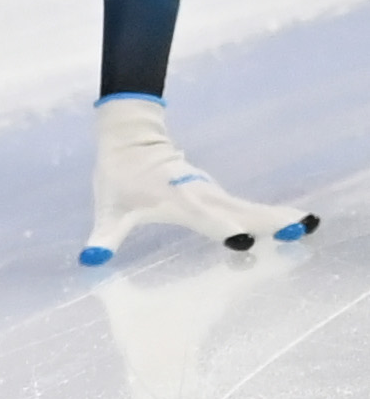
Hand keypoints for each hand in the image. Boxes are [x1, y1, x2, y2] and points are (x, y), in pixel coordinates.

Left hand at [82, 96, 317, 266]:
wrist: (131, 138)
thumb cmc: (119, 176)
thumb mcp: (108, 208)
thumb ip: (103, 235)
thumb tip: (89, 260)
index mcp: (176, 200)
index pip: (203, 218)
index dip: (221, 228)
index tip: (243, 240)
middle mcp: (200, 196)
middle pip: (238, 211)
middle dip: (267, 222)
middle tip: (300, 232)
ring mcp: (211, 192)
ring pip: (249, 206)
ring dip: (277, 217)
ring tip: (308, 226)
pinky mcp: (217, 193)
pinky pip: (247, 207)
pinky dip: (269, 215)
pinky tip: (292, 226)